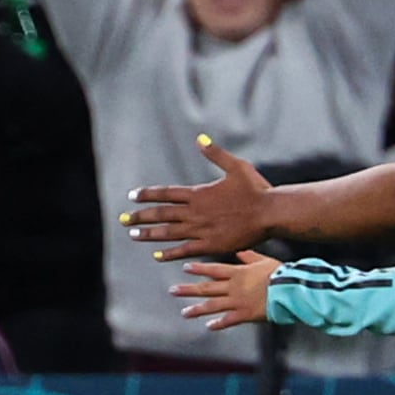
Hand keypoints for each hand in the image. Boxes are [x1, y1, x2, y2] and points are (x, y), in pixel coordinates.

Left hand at [123, 133, 279, 259]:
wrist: (271, 213)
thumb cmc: (257, 189)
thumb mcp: (236, 167)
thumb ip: (216, 154)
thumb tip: (200, 138)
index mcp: (199, 193)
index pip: (166, 193)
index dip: (147, 195)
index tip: (132, 196)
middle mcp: (195, 212)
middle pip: (161, 214)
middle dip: (140, 216)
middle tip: (123, 219)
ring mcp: (201, 230)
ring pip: (168, 233)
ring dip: (149, 234)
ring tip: (133, 235)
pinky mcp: (211, 245)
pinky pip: (185, 250)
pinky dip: (170, 253)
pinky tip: (156, 256)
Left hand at [171, 251, 281, 332]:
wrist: (290, 290)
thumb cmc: (281, 274)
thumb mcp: (264, 260)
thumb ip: (250, 257)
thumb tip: (239, 251)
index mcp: (238, 272)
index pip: (214, 269)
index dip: (199, 269)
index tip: (185, 268)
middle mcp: (234, 286)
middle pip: (207, 287)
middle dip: (188, 289)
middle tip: (173, 290)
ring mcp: (238, 301)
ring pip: (213, 305)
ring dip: (197, 309)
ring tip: (184, 312)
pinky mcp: (245, 314)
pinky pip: (228, 320)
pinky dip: (218, 324)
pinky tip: (208, 327)